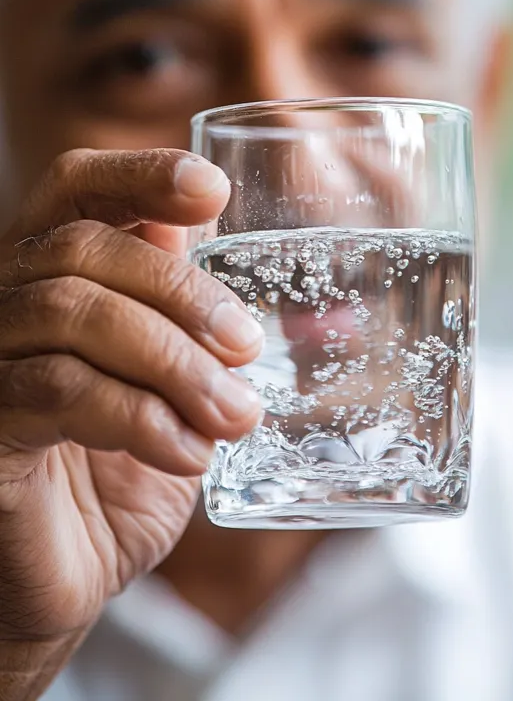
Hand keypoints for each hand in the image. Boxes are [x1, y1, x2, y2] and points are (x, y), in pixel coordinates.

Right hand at [0, 149, 262, 646]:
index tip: (211, 191)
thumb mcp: (166, 384)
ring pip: (71, 311)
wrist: (62, 582)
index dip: (138, 173)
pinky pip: (58, 390)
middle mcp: (5, 303)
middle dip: (181, 290)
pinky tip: (189, 454)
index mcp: (53, 276)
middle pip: (81, 245)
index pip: (75, 186)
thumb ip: (179, 314)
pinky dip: (141, 416)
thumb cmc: (118, 474)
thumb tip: (210, 238)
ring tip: (233, 413)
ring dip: (172, 360)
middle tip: (246, 345)